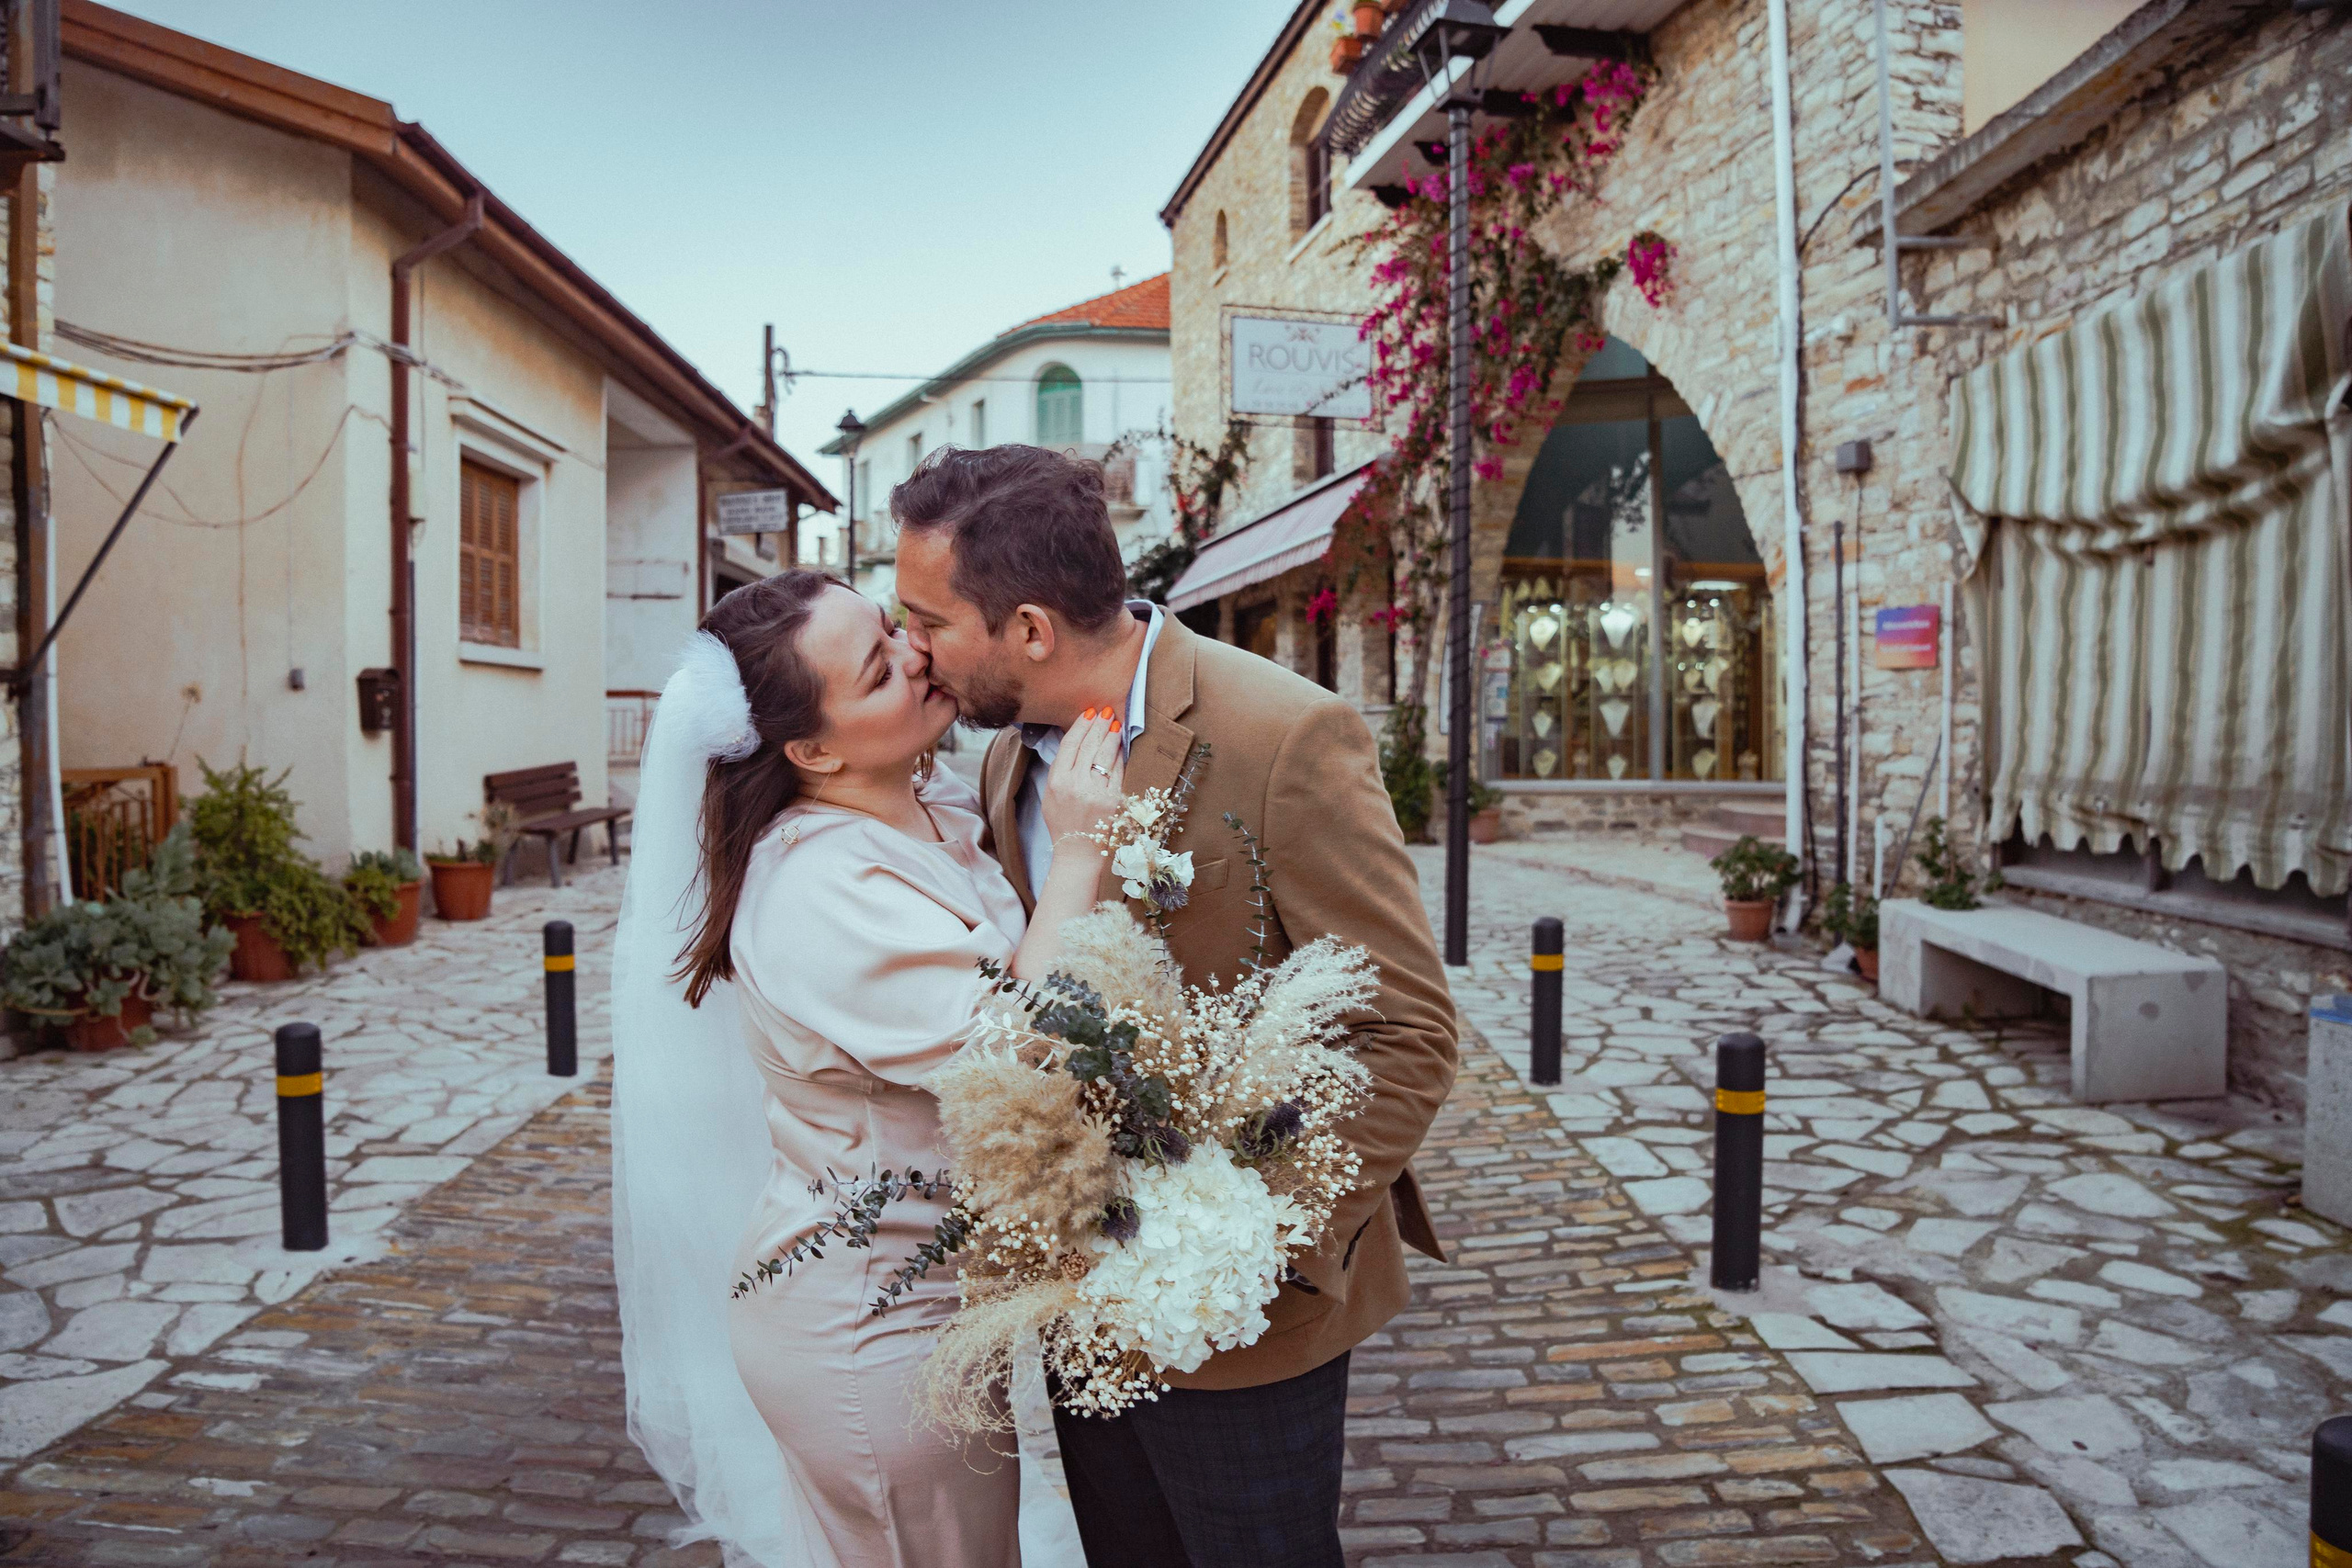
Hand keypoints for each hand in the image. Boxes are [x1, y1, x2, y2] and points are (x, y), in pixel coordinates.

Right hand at [1040, 708, 1125, 844]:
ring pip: (1105, 755)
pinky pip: (1118, 772)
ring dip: (1111, 736)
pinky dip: (1120, 757)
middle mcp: (1075, 785)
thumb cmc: (1063, 823)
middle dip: (1099, 725)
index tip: (1089, 713)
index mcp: (1057, 781)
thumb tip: (1075, 744)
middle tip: (1106, 712)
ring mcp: (1096, 792)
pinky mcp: (1114, 800)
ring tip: (1115, 723)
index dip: (1081, 726)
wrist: (1078, 852)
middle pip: (1089, 746)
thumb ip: (1060, 770)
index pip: (1070, 745)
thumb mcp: (1050, 796)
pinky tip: (1121, 747)